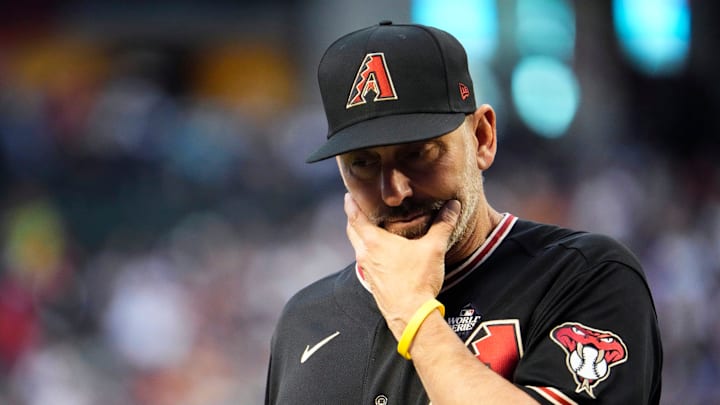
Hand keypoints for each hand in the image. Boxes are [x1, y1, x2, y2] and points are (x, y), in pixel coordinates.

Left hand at [344, 193, 460, 338]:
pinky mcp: (372, 282)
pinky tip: (381, 252)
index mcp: (374, 242)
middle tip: (358, 208)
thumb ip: (443, 225)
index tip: (349, 194)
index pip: (355, 217)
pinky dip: (368, 251)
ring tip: (370, 227)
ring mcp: (367, 270)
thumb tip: (453, 206)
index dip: (351, 204)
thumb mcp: (433, 248)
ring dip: (360, 235)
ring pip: (357, 247)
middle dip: (353, 218)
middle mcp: (365, 254)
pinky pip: (365, 260)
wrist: (411, 315)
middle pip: (352, 231)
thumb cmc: (418, 281)